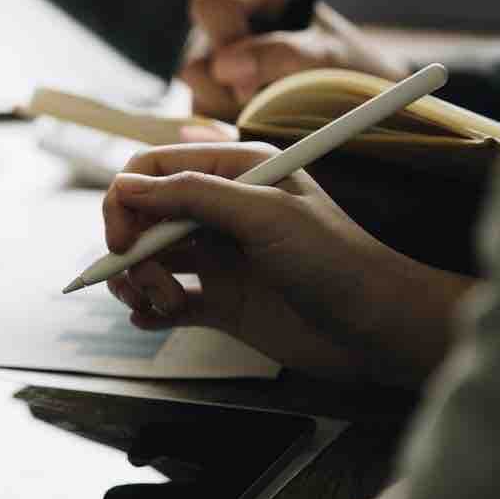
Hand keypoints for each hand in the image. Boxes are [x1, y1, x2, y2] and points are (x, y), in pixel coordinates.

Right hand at [100, 143, 471, 385]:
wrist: (380, 329)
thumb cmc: (338, 260)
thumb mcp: (263, 214)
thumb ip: (192, 196)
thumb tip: (127, 187)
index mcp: (235, 172)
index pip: (156, 170)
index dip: (127, 198)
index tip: (119, 235)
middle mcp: (222, 212)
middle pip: (145, 217)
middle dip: (130, 247)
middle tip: (135, 276)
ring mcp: (221, 258)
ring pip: (151, 260)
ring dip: (139, 282)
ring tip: (159, 302)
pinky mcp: (223, 302)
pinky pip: (167, 302)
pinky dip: (151, 311)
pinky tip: (153, 319)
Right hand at [181, 0, 409, 118]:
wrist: (361, 103)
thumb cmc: (350, 67)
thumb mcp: (325, 54)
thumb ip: (279, 54)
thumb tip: (225, 68)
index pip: (212, 4)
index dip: (225, 40)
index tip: (251, 79)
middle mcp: (228, 24)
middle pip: (195, 56)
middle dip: (227, 88)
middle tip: (265, 101)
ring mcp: (215, 60)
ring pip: (196, 91)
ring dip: (231, 108)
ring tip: (271, 110)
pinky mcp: (212, 93)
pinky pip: (202, 113)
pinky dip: (229, 124)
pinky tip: (260, 120)